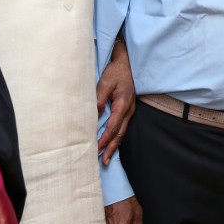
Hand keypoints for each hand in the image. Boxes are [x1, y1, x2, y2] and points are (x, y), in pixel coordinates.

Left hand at [96, 40, 135, 165]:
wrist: (128, 63)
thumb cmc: (116, 71)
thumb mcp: (105, 83)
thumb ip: (99, 99)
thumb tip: (94, 115)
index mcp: (123, 105)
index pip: (113, 127)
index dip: (105, 139)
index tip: (97, 148)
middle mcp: (129, 110)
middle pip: (120, 134)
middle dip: (111, 148)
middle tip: (103, 161)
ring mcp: (130, 110)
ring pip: (122, 131)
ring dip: (114, 145)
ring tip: (107, 157)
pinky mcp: (128, 108)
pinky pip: (123, 126)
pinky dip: (117, 136)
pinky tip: (112, 141)